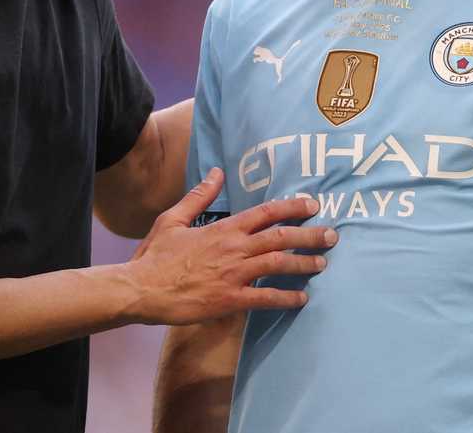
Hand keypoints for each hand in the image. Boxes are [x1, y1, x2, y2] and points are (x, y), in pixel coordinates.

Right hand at [123, 168, 337, 324]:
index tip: (312, 205)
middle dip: (310, 235)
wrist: (141, 289)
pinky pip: (265, 298)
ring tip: (322, 264)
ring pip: (278, 265)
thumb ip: (198, 196)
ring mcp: (234, 275)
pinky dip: (286, 297)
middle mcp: (234, 249)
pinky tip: (301, 298)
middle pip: (281, 238)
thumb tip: (216, 172)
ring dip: (304, 263)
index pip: (265, 213)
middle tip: (332, 235)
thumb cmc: (156, 255)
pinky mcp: (230, 300)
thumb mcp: (173, 219)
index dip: (292, 208)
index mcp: (223, 229)